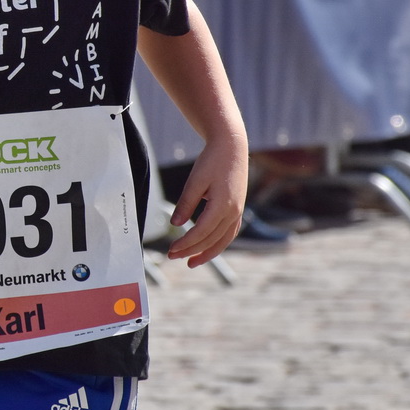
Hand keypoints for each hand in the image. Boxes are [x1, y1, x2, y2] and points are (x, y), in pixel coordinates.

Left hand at [165, 135, 247, 267]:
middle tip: (172, 256)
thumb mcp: (195, 180)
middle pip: (211, 240)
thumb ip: (185, 203)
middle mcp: (234, 212)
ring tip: (191, 262)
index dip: (185, 244)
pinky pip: (229, 234)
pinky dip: (218, 244)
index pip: (201, 232)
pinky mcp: (238, 210)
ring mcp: (238, 212)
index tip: (171, 250)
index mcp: (223, 205)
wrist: (232, 147)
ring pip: (223, 241)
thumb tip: (175, 225)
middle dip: (191, 251)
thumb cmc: (212, 161)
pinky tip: (207, 249)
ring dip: (207, 253)